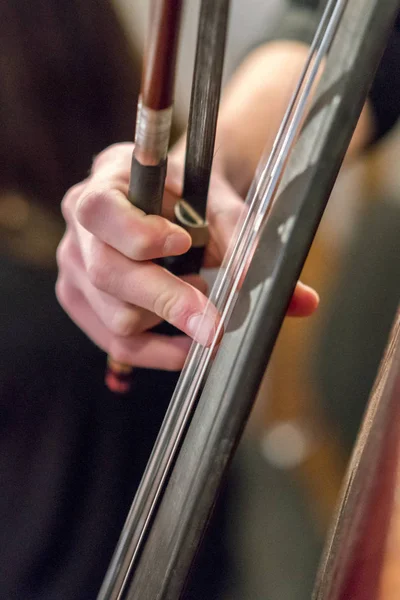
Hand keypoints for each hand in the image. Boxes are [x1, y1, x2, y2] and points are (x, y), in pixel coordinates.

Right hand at [56, 142, 318, 370]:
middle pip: (108, 274)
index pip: (100, 210)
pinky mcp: (83, 305)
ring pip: (116, 318)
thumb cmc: (188, 196)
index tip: (184, 243)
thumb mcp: (216, 202)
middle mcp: (78, 230)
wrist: (167, 200)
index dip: (139, 234)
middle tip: (215, 324)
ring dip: (168, 320)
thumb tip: (301, 301)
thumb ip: (252, 242)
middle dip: (168, 301)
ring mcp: (74, 270)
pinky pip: (117, 344)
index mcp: (104, 184)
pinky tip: (190, 344)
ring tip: (200, 302)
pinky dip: (160, 353)